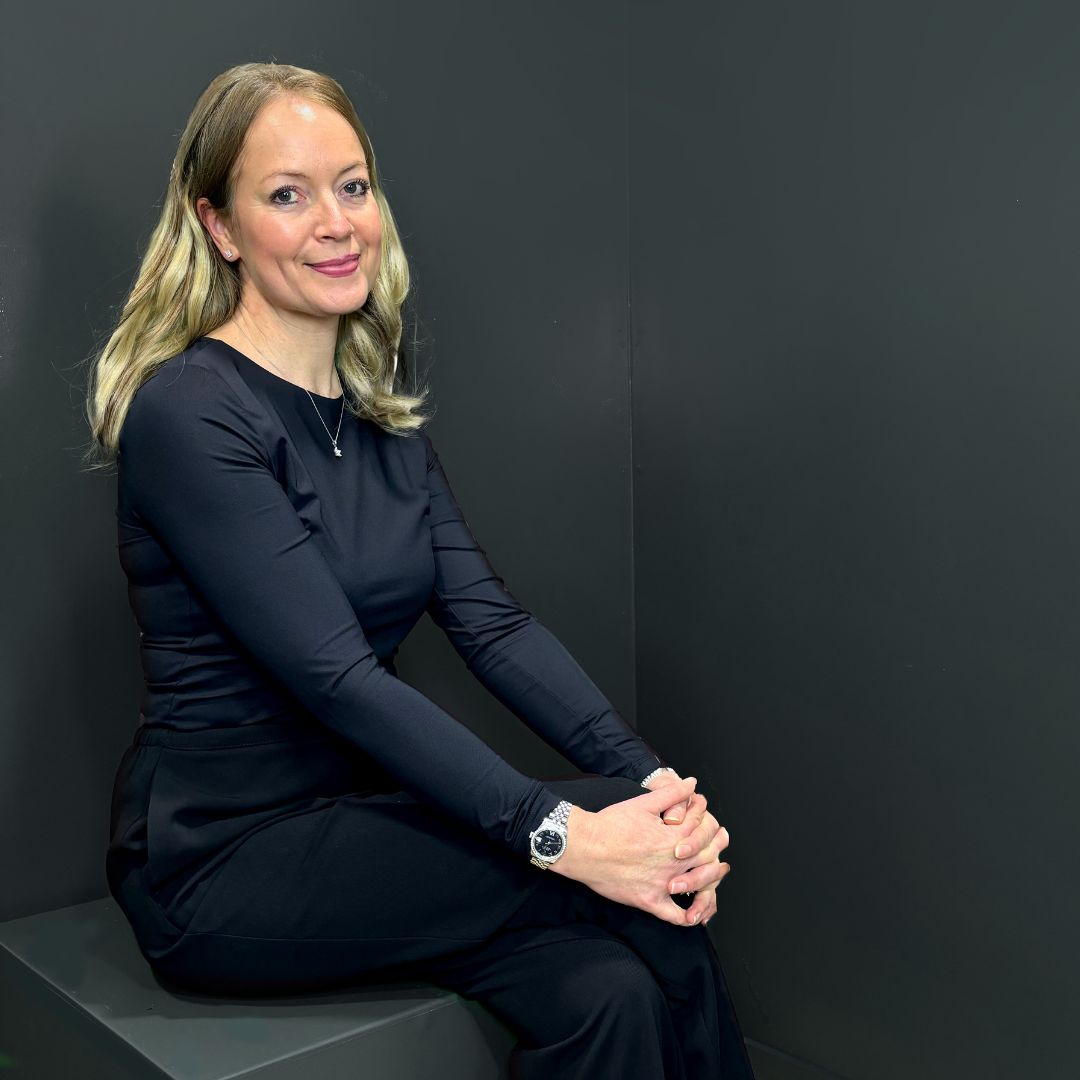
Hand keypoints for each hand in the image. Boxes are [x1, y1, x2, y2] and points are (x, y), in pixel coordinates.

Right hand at [550, 777, 724, 926]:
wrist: (584, 847)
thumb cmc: (609, 825)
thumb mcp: (643, 803)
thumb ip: (671, 793)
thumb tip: (691, 783)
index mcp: (671, 837)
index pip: (701, 828)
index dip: (707, 819)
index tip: (708, 816)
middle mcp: (671, 862)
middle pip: (706, 856)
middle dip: (718, 846)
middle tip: (723, 841)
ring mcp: (661, 884)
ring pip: (698, 885)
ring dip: (713, 879)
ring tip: (718, 873)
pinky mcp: (648, 901)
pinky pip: (674, 915)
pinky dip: (688, 917)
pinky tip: (694, 914)